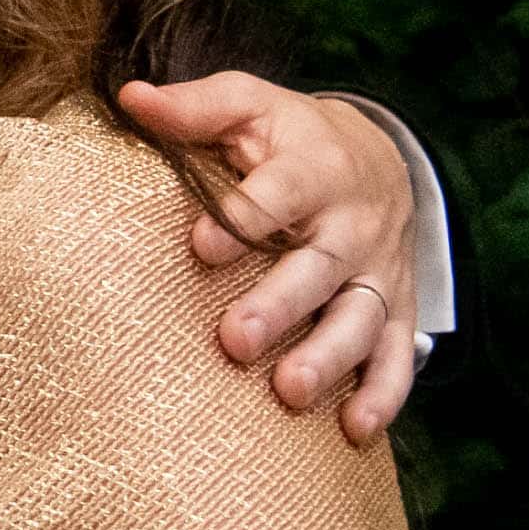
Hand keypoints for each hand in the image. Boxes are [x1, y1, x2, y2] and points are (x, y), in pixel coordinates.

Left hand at [120, 72, 429, 440]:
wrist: (379, 159)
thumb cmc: (290, 138)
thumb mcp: (249, 106)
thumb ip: (196, 107)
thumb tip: (131, 98)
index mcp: (314, 169)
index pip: (280, 192)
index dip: (243, 217)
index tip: (201, 246)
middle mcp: (352, 224)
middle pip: (320, 267)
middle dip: (280, 305)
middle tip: (233, 340)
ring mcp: (378, 272)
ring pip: (361, 318)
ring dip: (329, 357)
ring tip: (290, 392)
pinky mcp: (395, 310)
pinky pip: (397, 355)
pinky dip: (383, 394)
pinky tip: (355, 431)